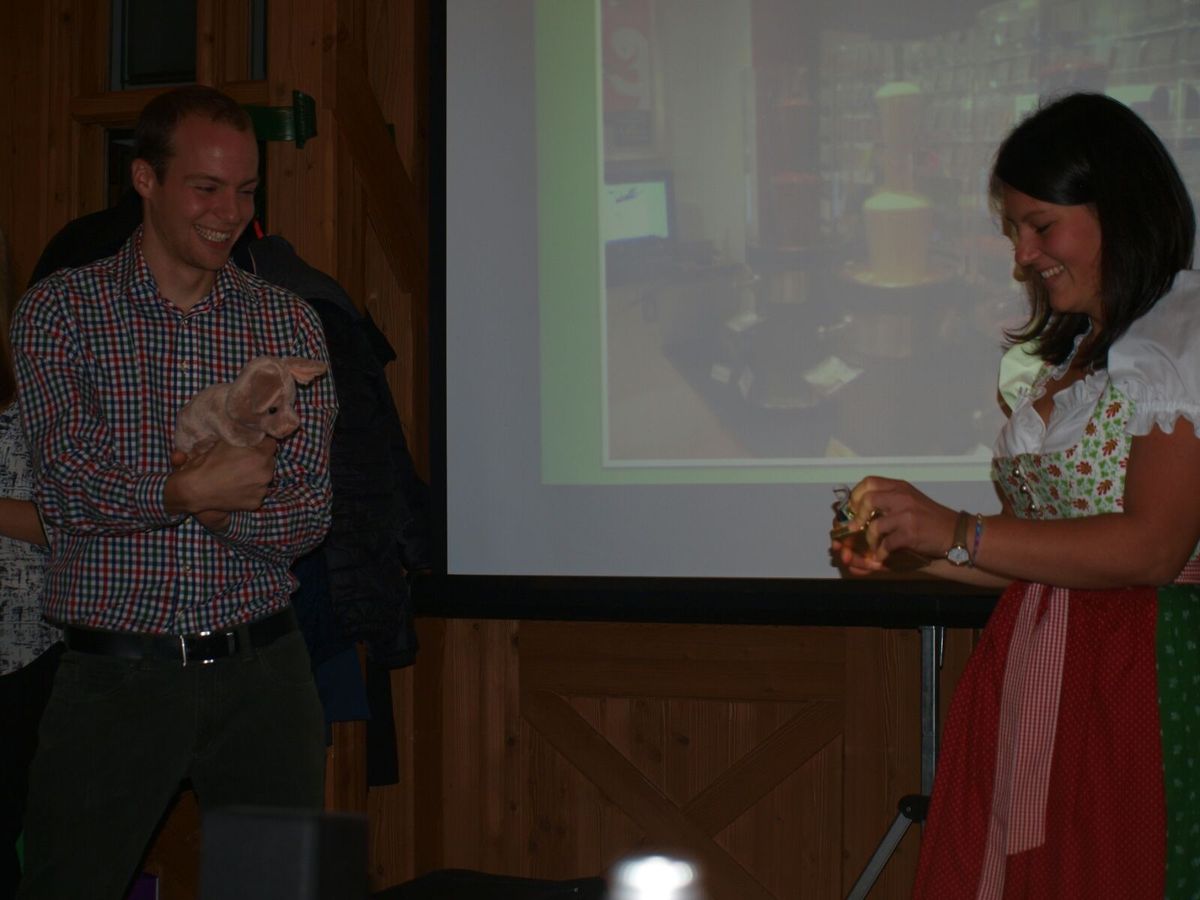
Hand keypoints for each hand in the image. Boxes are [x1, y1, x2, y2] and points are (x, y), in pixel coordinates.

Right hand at [165, 438, 278, 518]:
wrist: (195, 489)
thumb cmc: (208, 463)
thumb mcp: (225, 442)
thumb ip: (243, 436)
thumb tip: (252, 431)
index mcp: (260, 456)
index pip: (271, 444)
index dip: (260, 444)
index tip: (252, 446)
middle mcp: (266, 473)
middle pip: (269, 461)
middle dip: (259, 459)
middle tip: (243, 461)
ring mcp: (262, 489)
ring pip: (264, 477)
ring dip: (255, 475)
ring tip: (237, 475)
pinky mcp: (256, 502)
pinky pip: (257, 492)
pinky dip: (250, 490)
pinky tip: (236, 488)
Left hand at [839, 476, 957, 566]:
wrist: (957, 532)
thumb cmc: (931, 518)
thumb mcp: (911, 500)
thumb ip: (889, 500)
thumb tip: (860, 508)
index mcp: (900, 487)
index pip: (869, 482)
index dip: (856, 495)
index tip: (853, 508)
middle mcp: (902, 497)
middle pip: (867, 500)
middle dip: (858, 516)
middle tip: (857, 527)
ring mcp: (907, 515)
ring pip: (874, 525)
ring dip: (870, 539)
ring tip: (874, 545)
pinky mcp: (911, 533)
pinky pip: (886, 544)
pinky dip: (881, 552)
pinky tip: (883, 555)